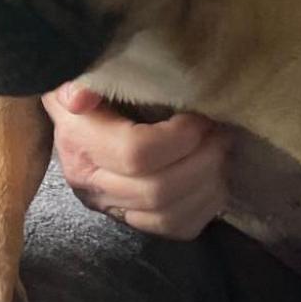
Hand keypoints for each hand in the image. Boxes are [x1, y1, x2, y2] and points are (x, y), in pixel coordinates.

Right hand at [42, 81, 229, 239]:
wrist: (81, 115)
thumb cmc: (93, 85)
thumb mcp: (83, 71)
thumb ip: (83, 78)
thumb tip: (80, 98)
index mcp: (80, 145)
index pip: (135, 154)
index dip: (180, 137)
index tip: (199, 116)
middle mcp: (92, 185)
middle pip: (158, 190)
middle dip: (202, 160)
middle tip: (219, 132)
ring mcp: (113, 209)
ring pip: (171, 215)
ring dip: (208, 182)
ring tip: (220, 150)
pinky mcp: (135, 222)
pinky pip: (179, 229)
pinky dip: (206, 205)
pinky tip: (214, 176)